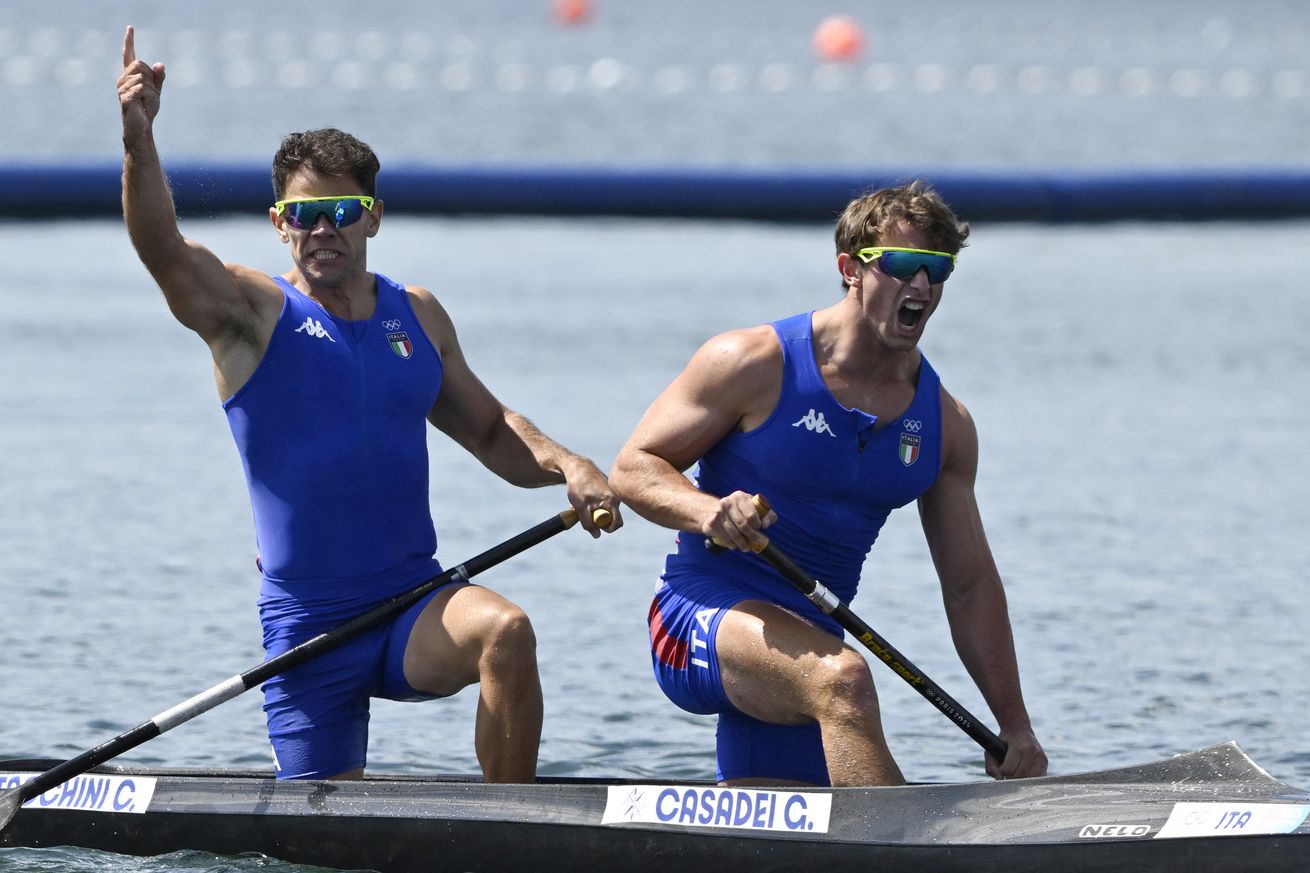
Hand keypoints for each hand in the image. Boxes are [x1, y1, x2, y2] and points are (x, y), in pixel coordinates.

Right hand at [118, 26, 165, 142]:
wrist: (142, 127)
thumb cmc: (147, 109)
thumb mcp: (156, 91)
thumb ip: (158, 77)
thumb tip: (160, 64)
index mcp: (129, 75)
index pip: (129, 55)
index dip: (129, 41)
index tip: (130, 28)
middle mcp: (122, 79)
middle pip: (140, 65)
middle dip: (151, 78)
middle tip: (152, 93)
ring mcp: (122, 88)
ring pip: (143, 78)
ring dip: (152, 91)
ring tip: (147, 101)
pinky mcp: (125, 97)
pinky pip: (142, 88)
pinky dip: (150, 96)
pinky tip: (145, 104)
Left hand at [562, 458, 621, 537]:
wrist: (576, 466)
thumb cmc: (578, 486)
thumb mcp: (580, 507)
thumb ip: (588, 523)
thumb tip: (597, 535)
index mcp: (612, 501)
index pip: (617, 523)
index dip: (606, 528)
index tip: (594, 525)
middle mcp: (616, 496)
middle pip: (611, 518)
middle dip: (598, 520)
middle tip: (585, 514)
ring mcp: (612, 492)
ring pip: (606, 510)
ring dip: (594, 512)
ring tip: (582, 505)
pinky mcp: (607, 489)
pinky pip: (604, 502)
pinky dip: (594, 504)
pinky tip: (585, 498)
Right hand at [702, 491, 775, 551]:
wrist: (713, 510)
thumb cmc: (741, 511)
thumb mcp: (755, 508)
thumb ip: (767, 514)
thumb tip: (765, 525)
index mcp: (740, 497)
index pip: (751, 514)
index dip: (757, 524)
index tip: (759, 529)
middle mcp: (728, 502)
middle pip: (742, 525)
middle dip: (752, 536)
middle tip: (757, 542)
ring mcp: (718, 513)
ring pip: (733, 533)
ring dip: (742, 543)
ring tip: (747, 548)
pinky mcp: (711, 523)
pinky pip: (724, 538)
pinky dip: (731, 544)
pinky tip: (735, 545)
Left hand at [986, 727, 1046, 779]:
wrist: (1019, 729)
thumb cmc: (1003, 742)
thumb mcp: (992, 750)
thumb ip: (991, 766)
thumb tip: (1000, 779)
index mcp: (1018, 747)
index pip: (1008, 770)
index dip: (1001, 772)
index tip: (1000, 770)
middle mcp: (1032, 751)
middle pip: (1019, 776)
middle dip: (1010, 777)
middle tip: (1006, 774)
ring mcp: (1040, 756)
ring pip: (1029, 778)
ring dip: (1021, 780)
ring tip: (1015, 774)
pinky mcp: (1045, 761)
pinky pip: (1038, 777)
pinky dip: (1030, 779)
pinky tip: (1024, 776)